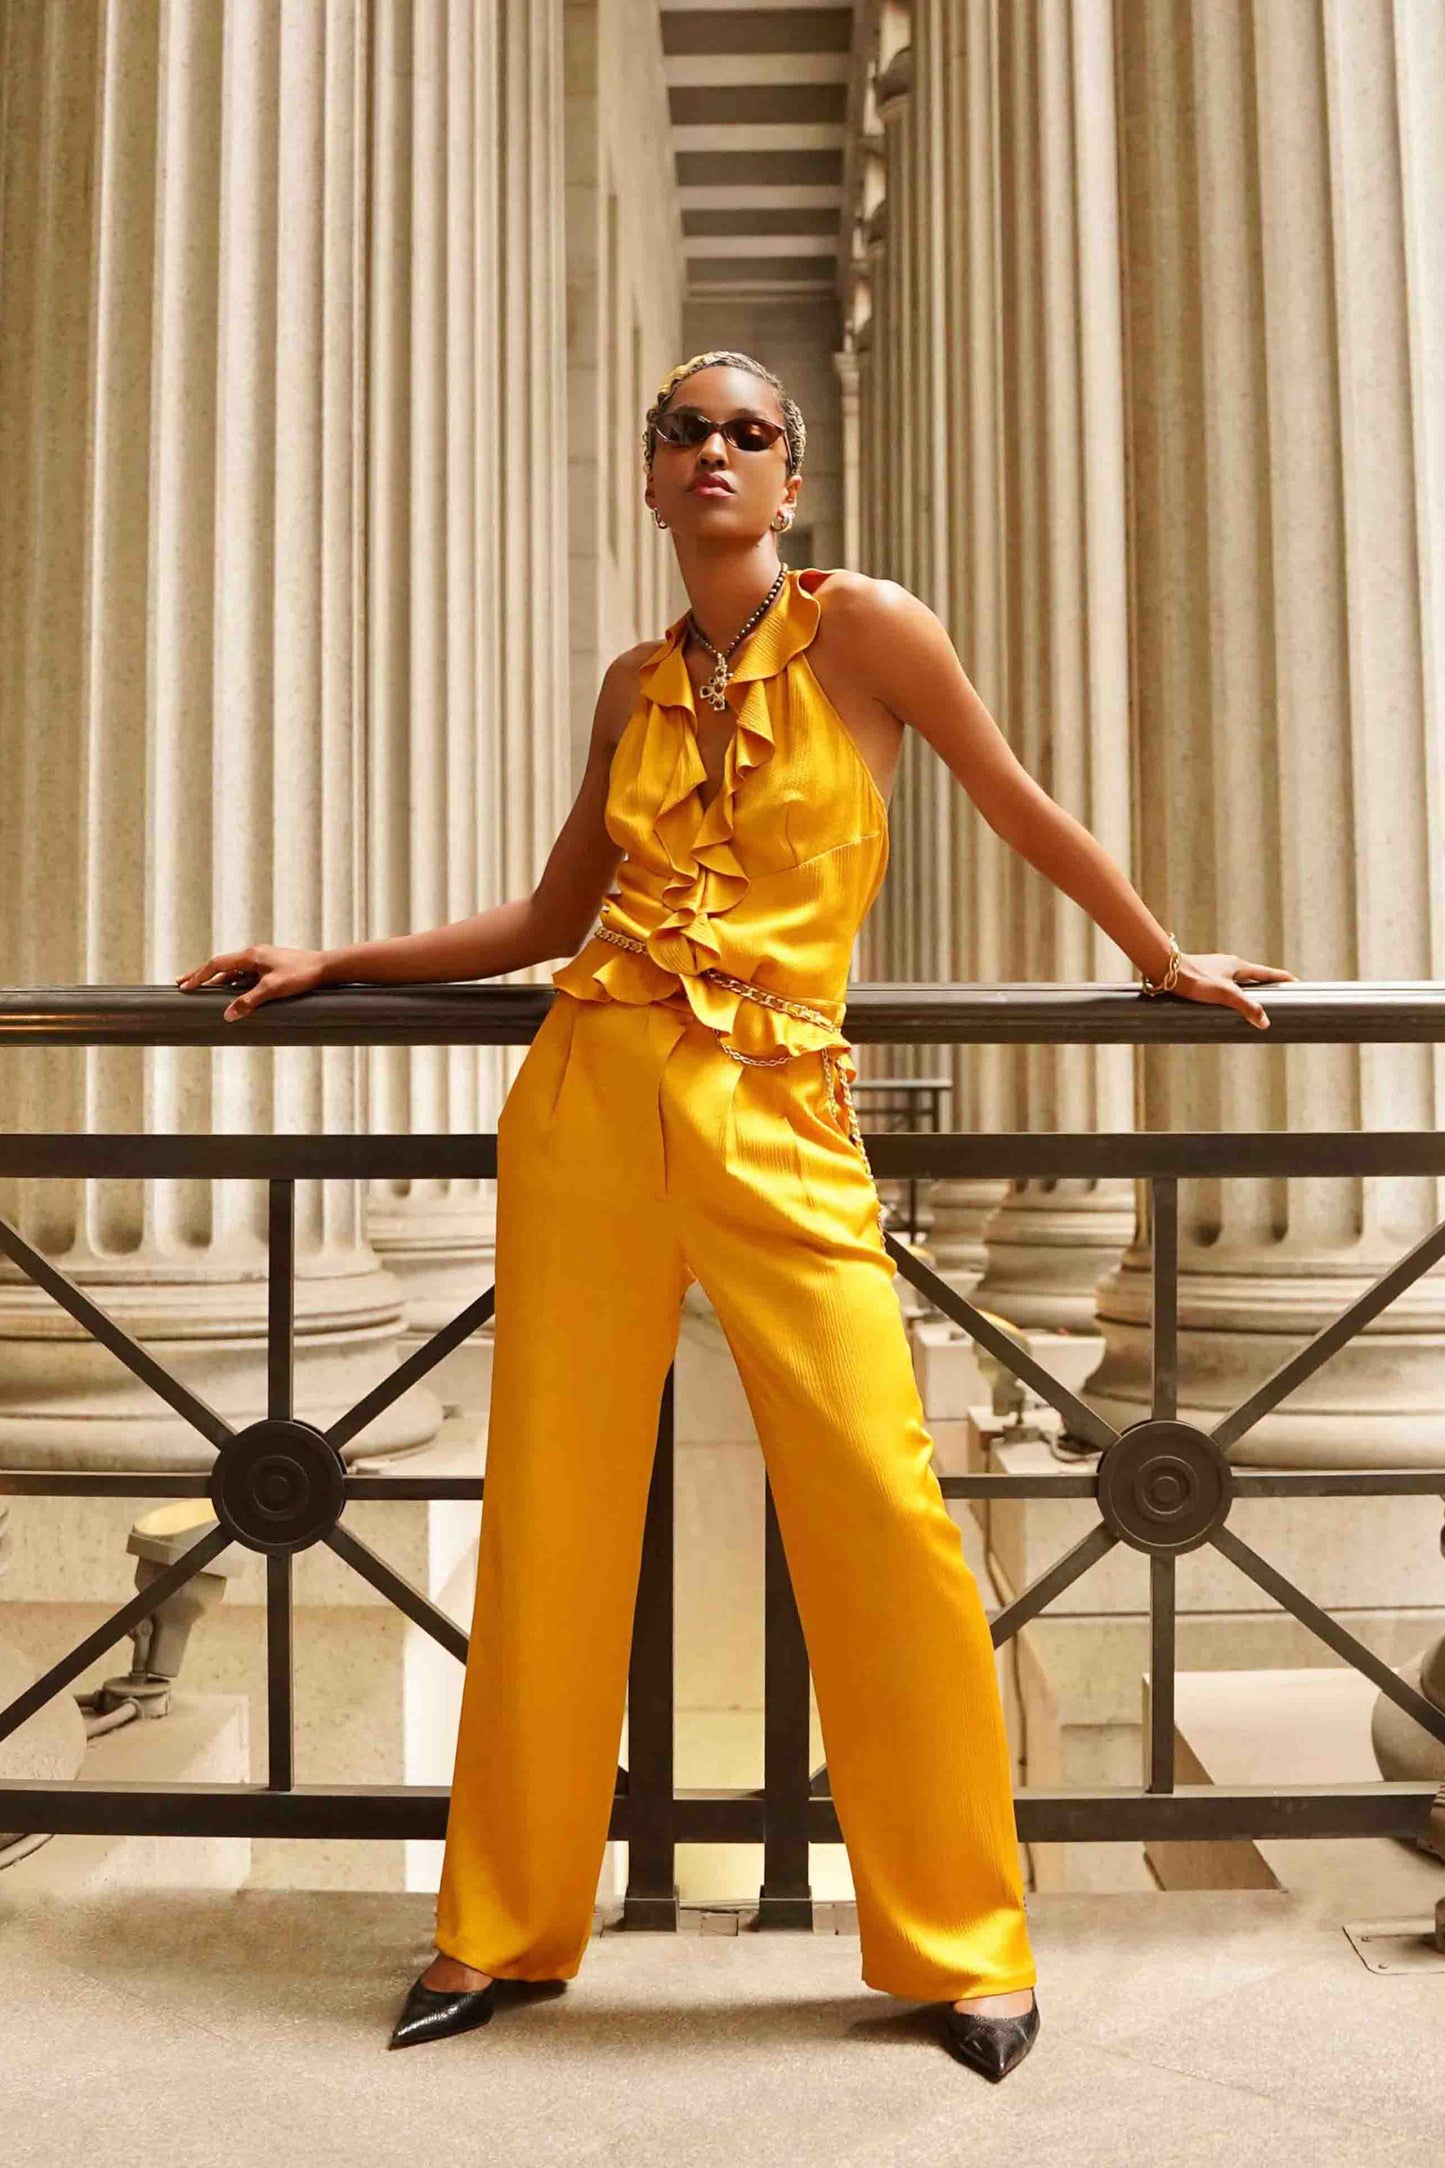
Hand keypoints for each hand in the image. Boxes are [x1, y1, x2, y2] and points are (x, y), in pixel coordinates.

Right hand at [175, 945, 327, 1021]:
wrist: (325, 968)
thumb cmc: (301, 975)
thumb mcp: (273, 989)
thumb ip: (249, 1001)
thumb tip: (228, 1015)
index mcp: (251, 955)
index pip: (217, 965)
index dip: (199, 976)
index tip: (184, 987)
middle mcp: (254, 955)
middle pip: (221, 966)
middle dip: (201, 975)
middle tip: (181, 983)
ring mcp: (262, 961)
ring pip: (233, 971)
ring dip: (217, 980)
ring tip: (201, 990)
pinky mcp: (270, 968)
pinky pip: (245, 975)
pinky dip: (233, 983)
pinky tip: (229, 992)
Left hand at [1168, 951, 1295, 1030]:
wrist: (1166, 970)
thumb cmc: (1195, 980)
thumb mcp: (1225, 995)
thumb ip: (1246, 1007)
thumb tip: (1265, 1022)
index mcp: (1238, 965)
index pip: (1267, 972)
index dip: (1282, 978)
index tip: (1296, 983)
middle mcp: (1228, 964)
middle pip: (1253, 976)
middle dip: (1266, 985)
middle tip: (1278, 995)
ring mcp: (1215, 969)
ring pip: (1237, 980)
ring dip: (1247, 990)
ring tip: (1253, 1003)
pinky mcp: (1203, 975)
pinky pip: (1224, 984)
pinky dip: (1231, 993)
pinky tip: (1224, 1003)